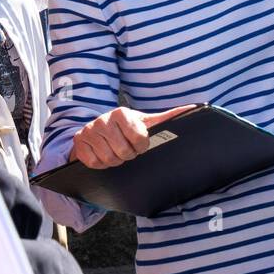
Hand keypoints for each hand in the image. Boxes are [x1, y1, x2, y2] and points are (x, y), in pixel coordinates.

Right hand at [68, 105, 198, 168]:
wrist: (100, 130)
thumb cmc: (128, 128)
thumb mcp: (147, 122)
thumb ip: (169, 116)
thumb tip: (195, 108)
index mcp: (122, 112)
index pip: (139, 139)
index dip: (141, 147)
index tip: (140, 144)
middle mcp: (103, 118)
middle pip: (122, 152)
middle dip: (127, 156)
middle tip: (127, 151)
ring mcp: (89, 130)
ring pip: (108, 159)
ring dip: (114, 161)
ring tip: (116, 153)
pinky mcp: (78, 142)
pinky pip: (93, 163)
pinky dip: (100, 164)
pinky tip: (103, 156)